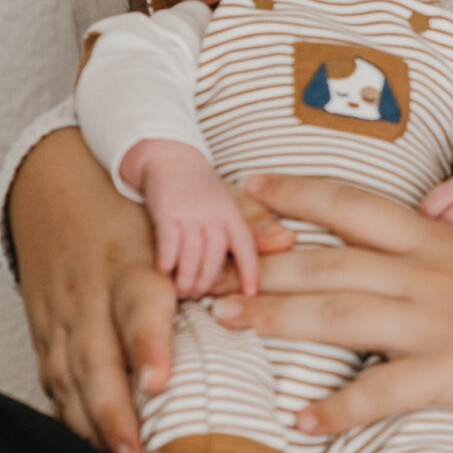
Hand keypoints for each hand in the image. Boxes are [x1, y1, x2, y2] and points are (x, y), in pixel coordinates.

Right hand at [5, 129, 282, 452]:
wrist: (51, 191)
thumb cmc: (132, 210)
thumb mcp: (179, 207)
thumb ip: (236, 224)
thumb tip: (287, 237)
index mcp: (130, 263)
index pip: (138, 308)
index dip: (147, 346)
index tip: (160, 384)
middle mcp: (89, 294)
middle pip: (95, 359)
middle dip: (113, 413)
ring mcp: (58, 318)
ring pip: (68, 380)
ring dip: (91, 426)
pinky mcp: (41, 335)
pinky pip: (52, 384)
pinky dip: (69, 418)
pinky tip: (92, 449)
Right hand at [126, 139, 261, 296]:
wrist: (170, 157)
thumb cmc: (203, 190)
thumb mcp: (230, 204)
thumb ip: (252, 225)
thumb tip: (287, 241)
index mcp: (232, 212)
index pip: (245, 245)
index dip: (250, 270)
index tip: (251, 293)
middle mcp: (213, 212)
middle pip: (215, 255)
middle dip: (208, 280)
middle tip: (199, 295)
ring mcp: (189, 212)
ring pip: (192, 253)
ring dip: (187, 277)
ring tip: (183, 291)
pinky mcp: (165, 211)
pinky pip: (168, 243)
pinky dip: (167, 262)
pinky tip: (164, 272)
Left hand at [213, 173, 452, 435]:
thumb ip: (434, 262)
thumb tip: (388, 268)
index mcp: (437, 241)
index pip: (353, 206)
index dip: (297, 195)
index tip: (248, 187)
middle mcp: (429, 272)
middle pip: (329, 260)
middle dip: (260, 266)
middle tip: (202, 273)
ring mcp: (440, 321)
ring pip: (342, 313)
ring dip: (278, 320)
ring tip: (227, 327)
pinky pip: (385, 390)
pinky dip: (340, 407)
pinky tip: (302, 419)